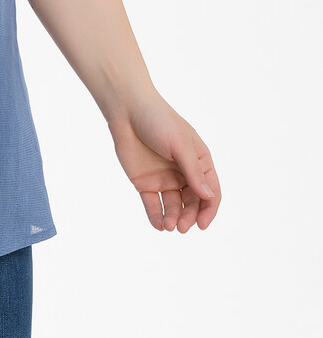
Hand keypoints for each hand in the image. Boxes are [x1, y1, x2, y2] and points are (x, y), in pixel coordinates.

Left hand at [106, 93, 220, 231]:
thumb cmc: (158, 120)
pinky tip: (158, 224)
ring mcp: (164, 178)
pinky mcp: (145, 182)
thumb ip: (193, 171)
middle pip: (192, 202)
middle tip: (182, 227)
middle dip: (189, 217)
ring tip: (169, 226)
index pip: (210, 191)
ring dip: (174, 219)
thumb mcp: (180, 145)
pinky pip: (153, 204)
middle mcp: (184, 173)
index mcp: (199, 161)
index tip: (202, 224)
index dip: (209, 209)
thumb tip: (208, 196)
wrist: (126, 110)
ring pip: (173, 206)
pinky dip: (156, 216)